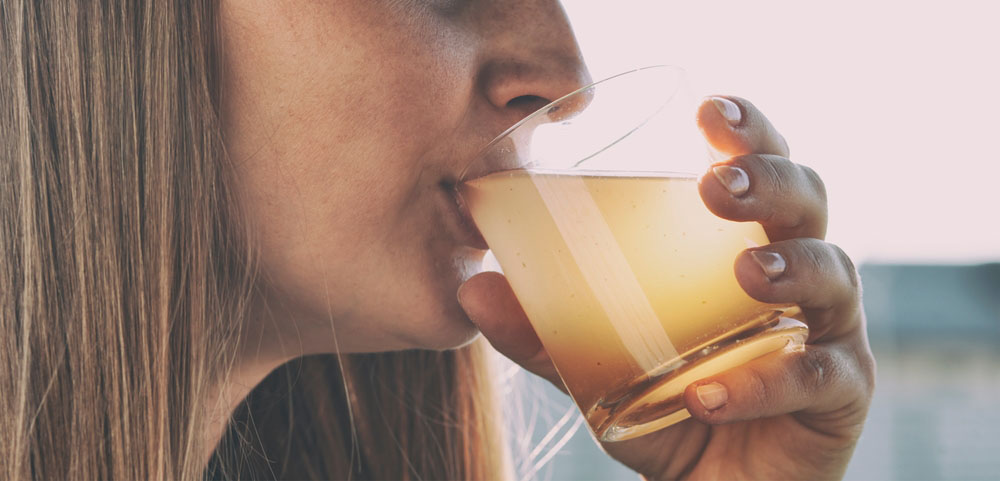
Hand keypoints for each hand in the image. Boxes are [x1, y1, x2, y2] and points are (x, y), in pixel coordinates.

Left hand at [457, 96, 874, 479]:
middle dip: (771, 181)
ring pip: (834, 276)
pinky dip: (763, 383)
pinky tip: (709, 394)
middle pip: (808, 202)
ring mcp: (827, 332)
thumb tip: (473, 286)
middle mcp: (796, 275)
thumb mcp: (599, 367)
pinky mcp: (840, 394)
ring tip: (747, 277)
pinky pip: (816, 378)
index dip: (748, 133)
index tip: (709, 111)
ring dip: (791, 268)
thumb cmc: (669, 406)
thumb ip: (545, 332)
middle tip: (718, 188)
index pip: (759, 170)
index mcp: (744, 247)